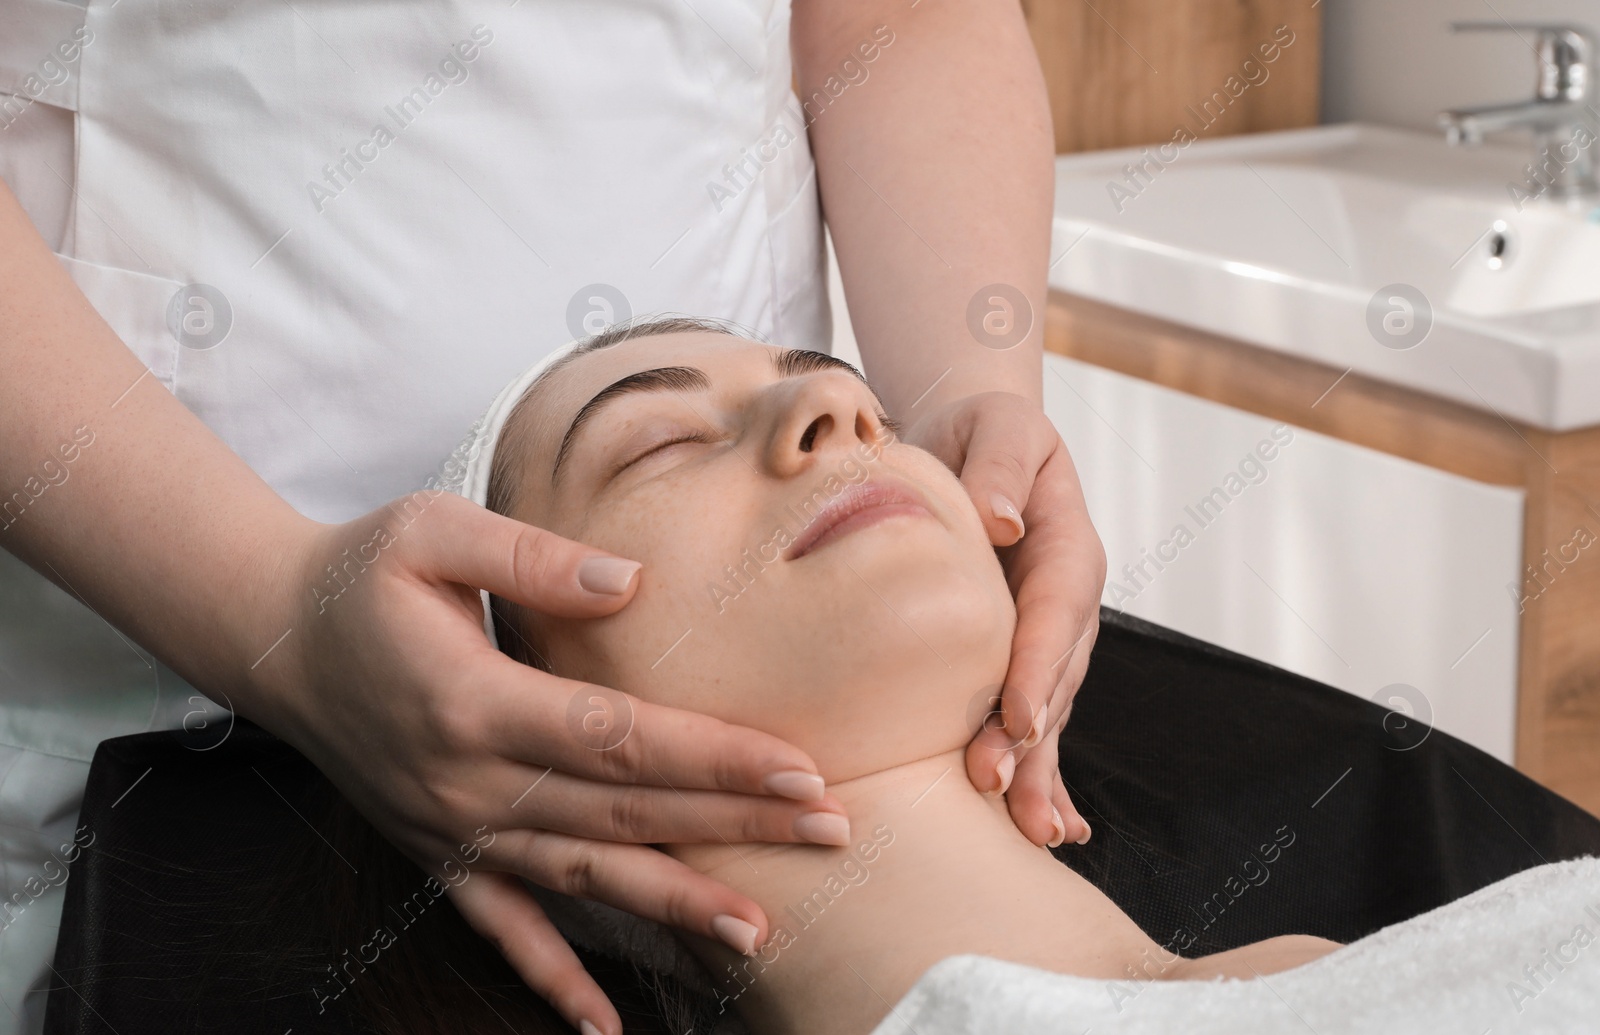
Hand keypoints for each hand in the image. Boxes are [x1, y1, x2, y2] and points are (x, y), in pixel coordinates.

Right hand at [247, 491, 847, 1034]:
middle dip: (734, 825)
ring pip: (582, 877)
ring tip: (759, 932)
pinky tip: (603, 1025)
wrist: (272, 637)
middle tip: (832, 832)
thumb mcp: (432, 532)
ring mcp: (452, 829)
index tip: (800, 771)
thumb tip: (634, 582)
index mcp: (474, 702)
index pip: (620, 739)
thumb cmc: (360, 574)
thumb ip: (534, 558)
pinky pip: (501, 928)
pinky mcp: (437, 852)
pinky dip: (552, 977)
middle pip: (624, 813)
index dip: (714, 758)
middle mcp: (467, 782)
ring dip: (673, 907)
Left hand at [904, 391, 1104, 848]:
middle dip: (1033, 737)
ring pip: (1047, 710)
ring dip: (1036, 768)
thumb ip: (999, 467)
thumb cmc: (982, 431)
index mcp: (1067, 547)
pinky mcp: (1021, 660)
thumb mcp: (996, 427)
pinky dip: (1042, 772)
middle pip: (1055, 676)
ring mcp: (1049, 639)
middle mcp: (1066, 603)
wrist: (975, 446)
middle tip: (999, 784)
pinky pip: (1034, 720)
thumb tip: (1000, 521)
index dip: (1038, 664)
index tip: (1018, 714)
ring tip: (1027, 825)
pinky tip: (1050, 825)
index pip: (1054, 611)